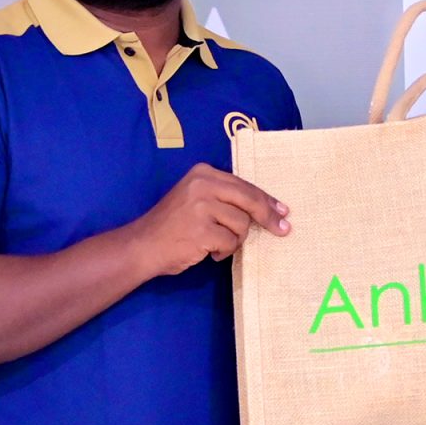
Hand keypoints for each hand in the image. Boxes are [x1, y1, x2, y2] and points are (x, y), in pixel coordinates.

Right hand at [124, 164, 288, 276]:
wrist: (143, 245)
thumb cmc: (172, 225)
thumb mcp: (196, 199)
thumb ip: (223, 198)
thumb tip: (264, 208)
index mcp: (203, 173)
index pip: (244, 185)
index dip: (266, 199)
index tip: (282, 210)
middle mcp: (203, 184)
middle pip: (250, 200)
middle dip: (268, 217)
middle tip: (282, 230)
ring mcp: (201, 207)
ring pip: (242, 224)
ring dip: (234, 239)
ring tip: (216, 243)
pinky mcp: (202, 230)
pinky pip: (230, 242)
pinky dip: (224, 251)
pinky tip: (209, 252)